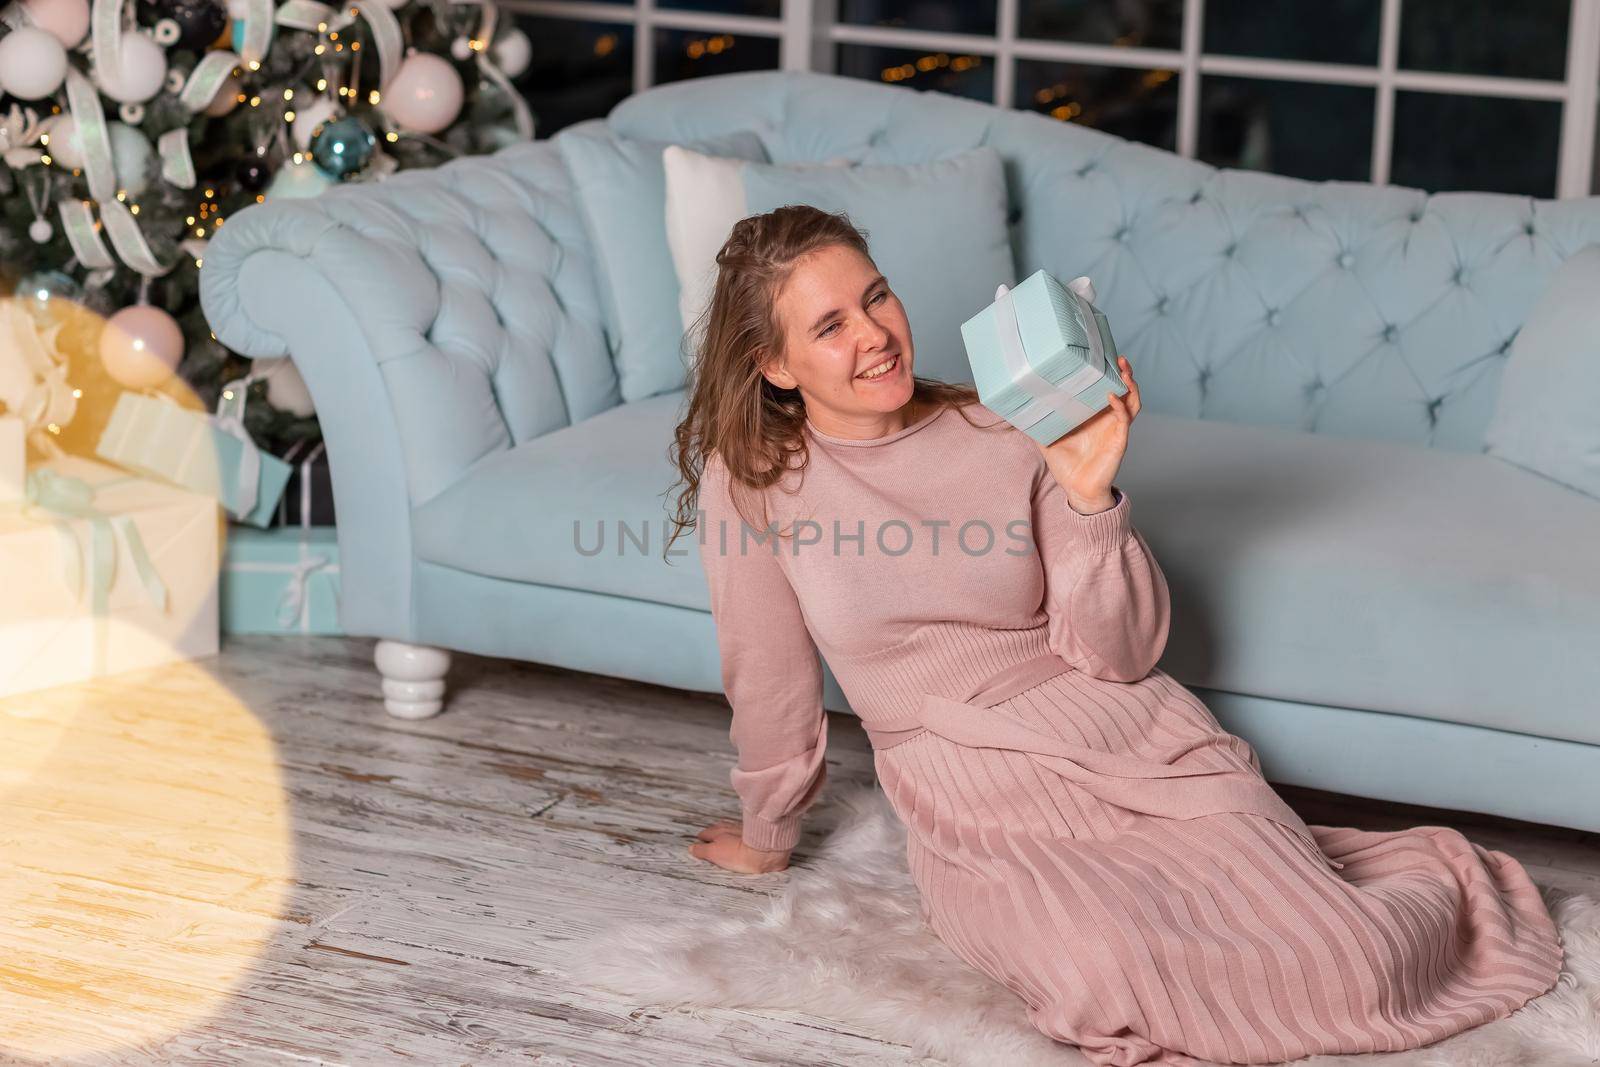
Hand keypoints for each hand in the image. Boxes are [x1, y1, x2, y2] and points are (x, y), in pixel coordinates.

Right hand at [687, 819, 792, 873]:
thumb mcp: (715, 853)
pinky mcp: (758, 835)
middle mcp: (730, 827)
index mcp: (718, 832)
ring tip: (726, 839)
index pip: (706, 834)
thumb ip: (702, 850)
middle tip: (710, 838)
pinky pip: (746, 833)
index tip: (700, 841)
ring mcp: (745, 830)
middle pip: (719, 829)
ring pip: (732, 829)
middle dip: (714, 833)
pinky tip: (743, 840)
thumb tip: (691, 848)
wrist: (766, 852)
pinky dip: (741, 836)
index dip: (702, 839)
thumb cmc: (739, 853)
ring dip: (728, 833)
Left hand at [1033, 354, 1141, 510]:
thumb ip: (1036, 424)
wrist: (1077, 489)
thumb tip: (1016, 409)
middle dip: (1124, 373)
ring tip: (1124, 371)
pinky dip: (1120, 406)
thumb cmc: (1066, 466)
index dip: (1107, 373)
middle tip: (1119, 358)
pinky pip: (1124, 419)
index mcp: (1094, 415)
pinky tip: (1111, 396)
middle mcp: (1108, 419)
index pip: (1105, 388)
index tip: (1102, 356)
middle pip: (1124, 390)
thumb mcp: (1046, 440)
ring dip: (1130, 385)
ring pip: (1131, 401)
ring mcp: (1116, 428)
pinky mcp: (1119, 440)